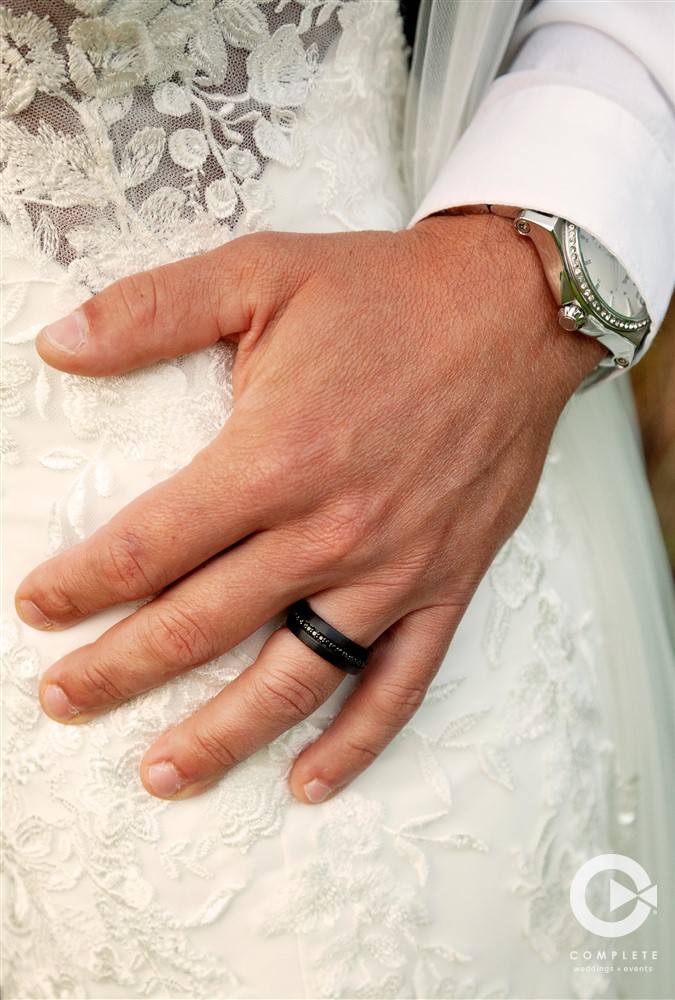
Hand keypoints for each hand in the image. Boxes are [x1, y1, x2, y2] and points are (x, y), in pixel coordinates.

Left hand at [15, 214, 603, 802]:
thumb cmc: (389, 296)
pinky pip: (397, 683)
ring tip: (162, 773)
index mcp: (274, 458)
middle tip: (63, 700)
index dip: (79, 586)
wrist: (510, 312)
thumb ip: (152, 311)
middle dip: (118, 671)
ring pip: (291, 678)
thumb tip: (56, 343)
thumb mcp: (260, 274)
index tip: (38, 609)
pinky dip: (353, 741)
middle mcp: (329, 530)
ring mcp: (393, 569)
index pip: (148, 547)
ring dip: (220, 734)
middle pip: (200, 626)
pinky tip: (309, 779)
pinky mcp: (445, 584)